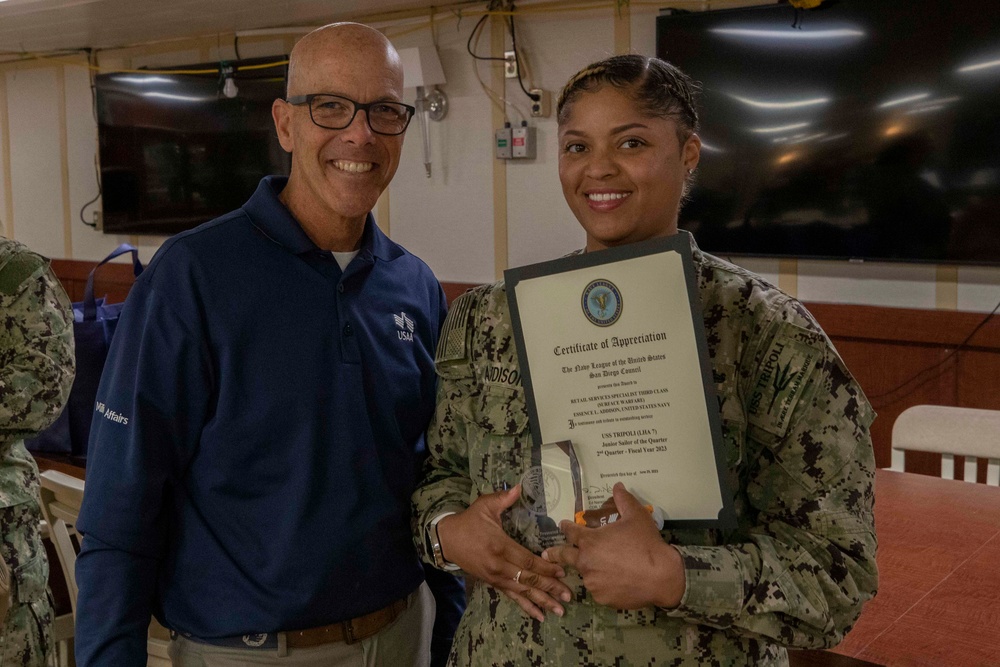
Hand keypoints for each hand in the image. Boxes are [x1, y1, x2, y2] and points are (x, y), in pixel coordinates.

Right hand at [437, 485, 572, 620]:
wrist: (447, 540)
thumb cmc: (469, 521)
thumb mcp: (485, 505)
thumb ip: (503, 498)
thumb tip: (519, 486)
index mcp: (500, 546)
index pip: (527, 560)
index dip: (545, 568)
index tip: (562, 572)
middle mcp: (499, 566)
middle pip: (528, 579)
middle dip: (549, 588)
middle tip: (568, 595)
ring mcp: (496, 577)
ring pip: (523, 591)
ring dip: (542, 601)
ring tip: (559, 610)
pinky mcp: (493, 583)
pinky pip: (512, 596)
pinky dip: (526, 606)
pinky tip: (539, 615)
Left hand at [542, 483, 685, 609]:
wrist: (661, 576)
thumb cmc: (646, 544)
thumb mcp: (636, 516)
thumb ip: (623, 500)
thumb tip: (617, 486)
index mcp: (590, 541)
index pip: (570, 532)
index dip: (566, 527)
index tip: (563, 526)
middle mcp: (585, 562)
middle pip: (564, 556)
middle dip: (555, 553)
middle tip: (547, 553)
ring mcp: (592, 582)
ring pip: (586, 574)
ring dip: (589, 569)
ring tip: (603, 568)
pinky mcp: (601, 598)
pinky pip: (599, 589)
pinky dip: (604, 585)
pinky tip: (616, 581)